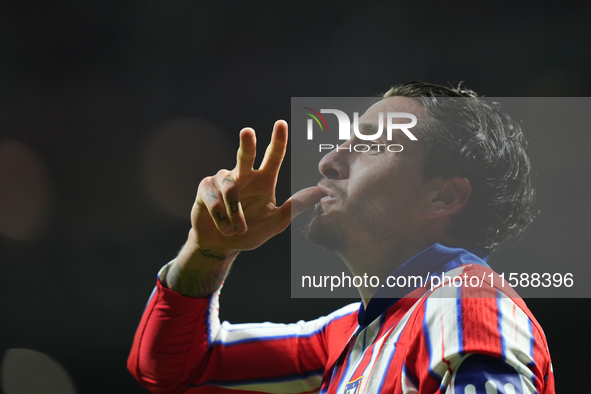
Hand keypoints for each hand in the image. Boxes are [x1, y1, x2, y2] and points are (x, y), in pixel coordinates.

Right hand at [189, 120, 323, 254]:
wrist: (221, 245)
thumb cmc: (249, 232)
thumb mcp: (275, 223)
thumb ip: (295, 208)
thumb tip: (321, 192)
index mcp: (263, 181)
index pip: (273, 157)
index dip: (278, 140)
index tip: (281, 124)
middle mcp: (243, 175)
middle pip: (245, 155)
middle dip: (246, 144)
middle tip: (248, 131)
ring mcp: (222, 180)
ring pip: (230, 190)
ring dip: (235, 214)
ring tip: (237, 230)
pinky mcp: (206, 188)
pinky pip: (215, 200)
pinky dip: (221, 217)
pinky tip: (224, 228)